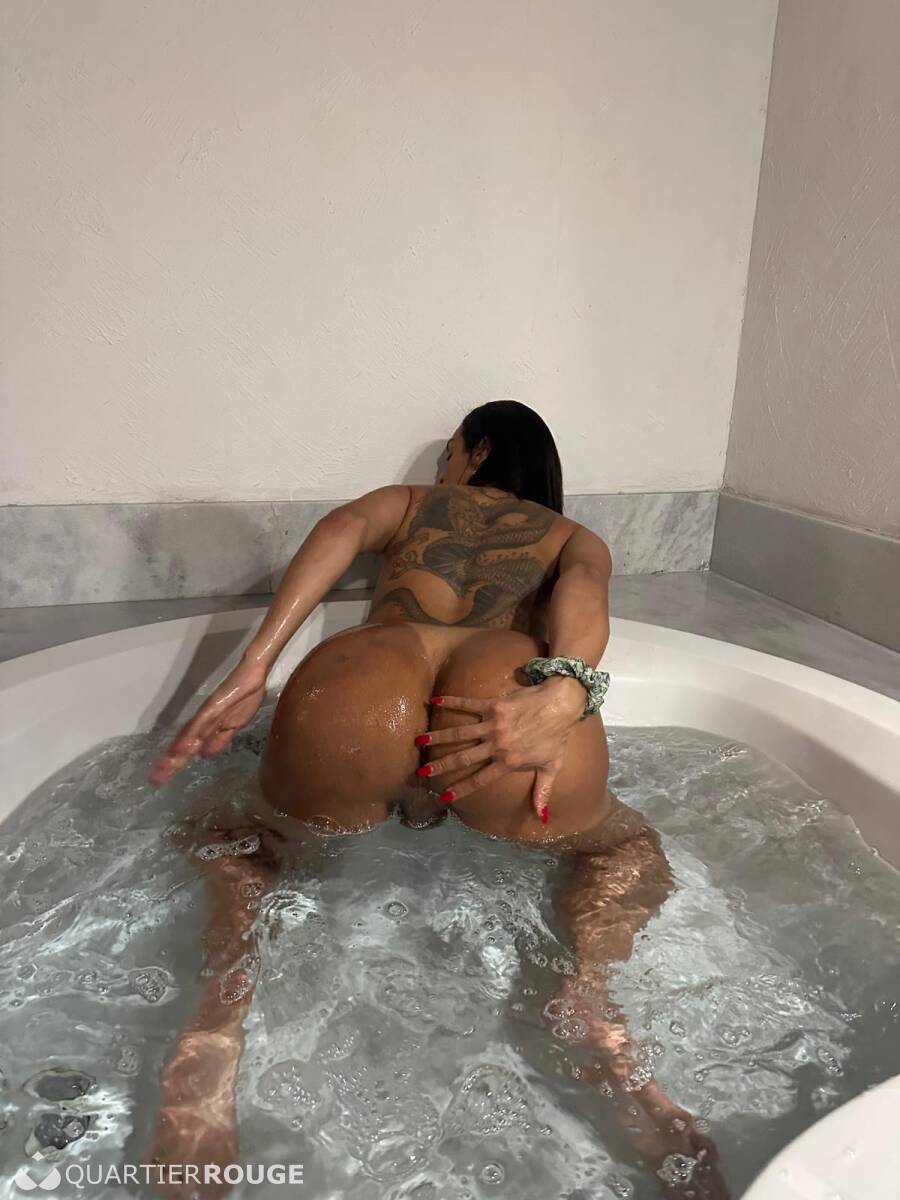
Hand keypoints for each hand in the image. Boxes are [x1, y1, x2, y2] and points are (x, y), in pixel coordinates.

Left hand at [150, 659, 266, 785]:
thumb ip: (220, 740)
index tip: (163, 778)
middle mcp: (203, 721)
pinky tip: (183, 748)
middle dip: (171, 762)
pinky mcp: (213, 705)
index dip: (177, 762)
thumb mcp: (236, 725)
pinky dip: (191, 736)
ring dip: (176, 752)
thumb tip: (204, 755)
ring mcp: (207, 713)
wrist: (254, 674)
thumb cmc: (246, 695)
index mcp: (208, 727)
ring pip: (188, 736)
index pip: (189, 748)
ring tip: (164, 768)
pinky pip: (200, 723)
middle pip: (184, 744)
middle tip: (156, 779)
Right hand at [418, 675, 585, 819]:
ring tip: (419, 740)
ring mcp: (493, 724)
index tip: (444, 797)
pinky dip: (452, 702)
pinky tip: (435, 700)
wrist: (561, 704)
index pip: (480, 779)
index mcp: (508, 762)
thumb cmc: (557, 736)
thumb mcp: (551, 767)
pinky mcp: (493, 705)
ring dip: (439, 736)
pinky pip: (468, 704)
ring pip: (460, 733)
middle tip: (422, 772)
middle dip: (441, 766)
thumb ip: (542, 792)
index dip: (461, 789)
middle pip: (463, 758)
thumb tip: (542, 817)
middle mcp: (497, 745)